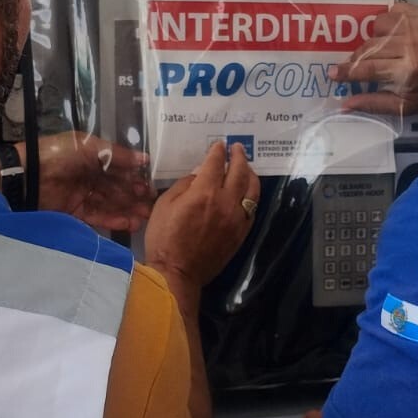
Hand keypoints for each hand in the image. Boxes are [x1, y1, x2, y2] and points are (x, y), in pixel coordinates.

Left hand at [38, 132, 152, 231]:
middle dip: (134, 197)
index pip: (119, 169)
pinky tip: (129, 223)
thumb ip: (118, 154)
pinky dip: (113, 220)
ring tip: (144, 218)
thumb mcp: (90, 147)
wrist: (27, 176)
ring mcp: (81, 195)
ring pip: (109, 204)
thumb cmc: (60, 155)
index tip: (151, 188)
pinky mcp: (73, 212)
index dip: (135, 178)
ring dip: (127, 210)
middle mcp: (88, 175)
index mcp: (92, 157)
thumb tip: (145, 159)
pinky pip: (97, 216)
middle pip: (116, 188)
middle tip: (150, 206)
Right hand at [145, 142, 259, 288]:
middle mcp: (226, 202)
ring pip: (252, 189)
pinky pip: (252, 208)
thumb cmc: (164, 238)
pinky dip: (251, 195)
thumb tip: (199, 175)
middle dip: (238, 156)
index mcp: (204, 192)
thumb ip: (184, 185)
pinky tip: (247, 192)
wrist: (178, 272)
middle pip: (239, 171)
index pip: (215, 163)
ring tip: (246, 167)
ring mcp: (237, 218)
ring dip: (250, 173)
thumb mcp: (164, 204)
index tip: (219, 145)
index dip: (217, 151)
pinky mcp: (242, 233)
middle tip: (237, 148)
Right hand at [329, 2, 417, 116]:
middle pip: (370, 47)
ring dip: (371, 37)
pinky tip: (388, 32)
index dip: (347, 71)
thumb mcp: (408, 107)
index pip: (368, 68)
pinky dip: (386, 20)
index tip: (333, 73)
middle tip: (351, 64)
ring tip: (374, 48)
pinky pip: (394, 11)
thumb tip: (344, 104)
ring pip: (379, 26)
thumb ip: (375, 104)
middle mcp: (411, 46)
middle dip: (356, 57)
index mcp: (407, 71)